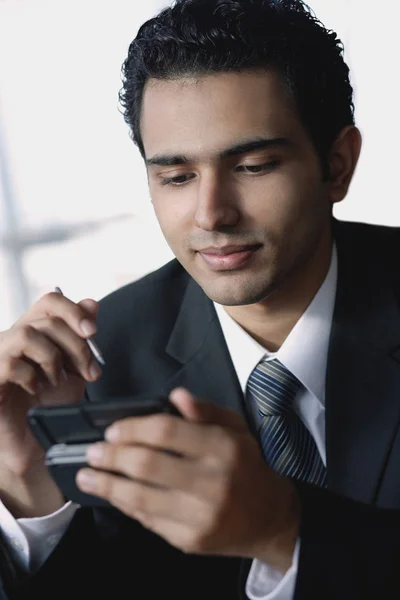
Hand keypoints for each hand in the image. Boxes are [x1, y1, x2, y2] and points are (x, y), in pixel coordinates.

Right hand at [0, 292, 101, 515]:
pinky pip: (9, 363)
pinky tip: (37, 389)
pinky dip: (31, 376)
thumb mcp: (75, 369)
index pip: (50, 302)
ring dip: (51, 357)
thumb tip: (91, 304)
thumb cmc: (49, 405)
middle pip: (46, 319)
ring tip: (57, 380)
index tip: (92, 331)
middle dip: (75, 345)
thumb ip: (81, 339)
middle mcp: (14, 338)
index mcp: (35, 332)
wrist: (33, 443)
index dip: (73, 310)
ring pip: (26, 334)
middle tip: (87, 372)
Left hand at [77, 388, 299, 571]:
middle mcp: (213, 482)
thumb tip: (176, 395)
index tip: (112, 429)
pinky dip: (124, 505)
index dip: (134, 428)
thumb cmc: (247, 466)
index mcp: (225, 448)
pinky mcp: (190, 541)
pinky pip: (147, 520)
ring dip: (107, 485)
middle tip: (93, 451)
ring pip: (140, 498)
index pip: (168, 431)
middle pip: (148, 465)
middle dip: (112, 456)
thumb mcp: (236, 428)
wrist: (269, 518)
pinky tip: (113, 493)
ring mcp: (200, 516)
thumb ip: (206, 410)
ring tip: (87, 476)